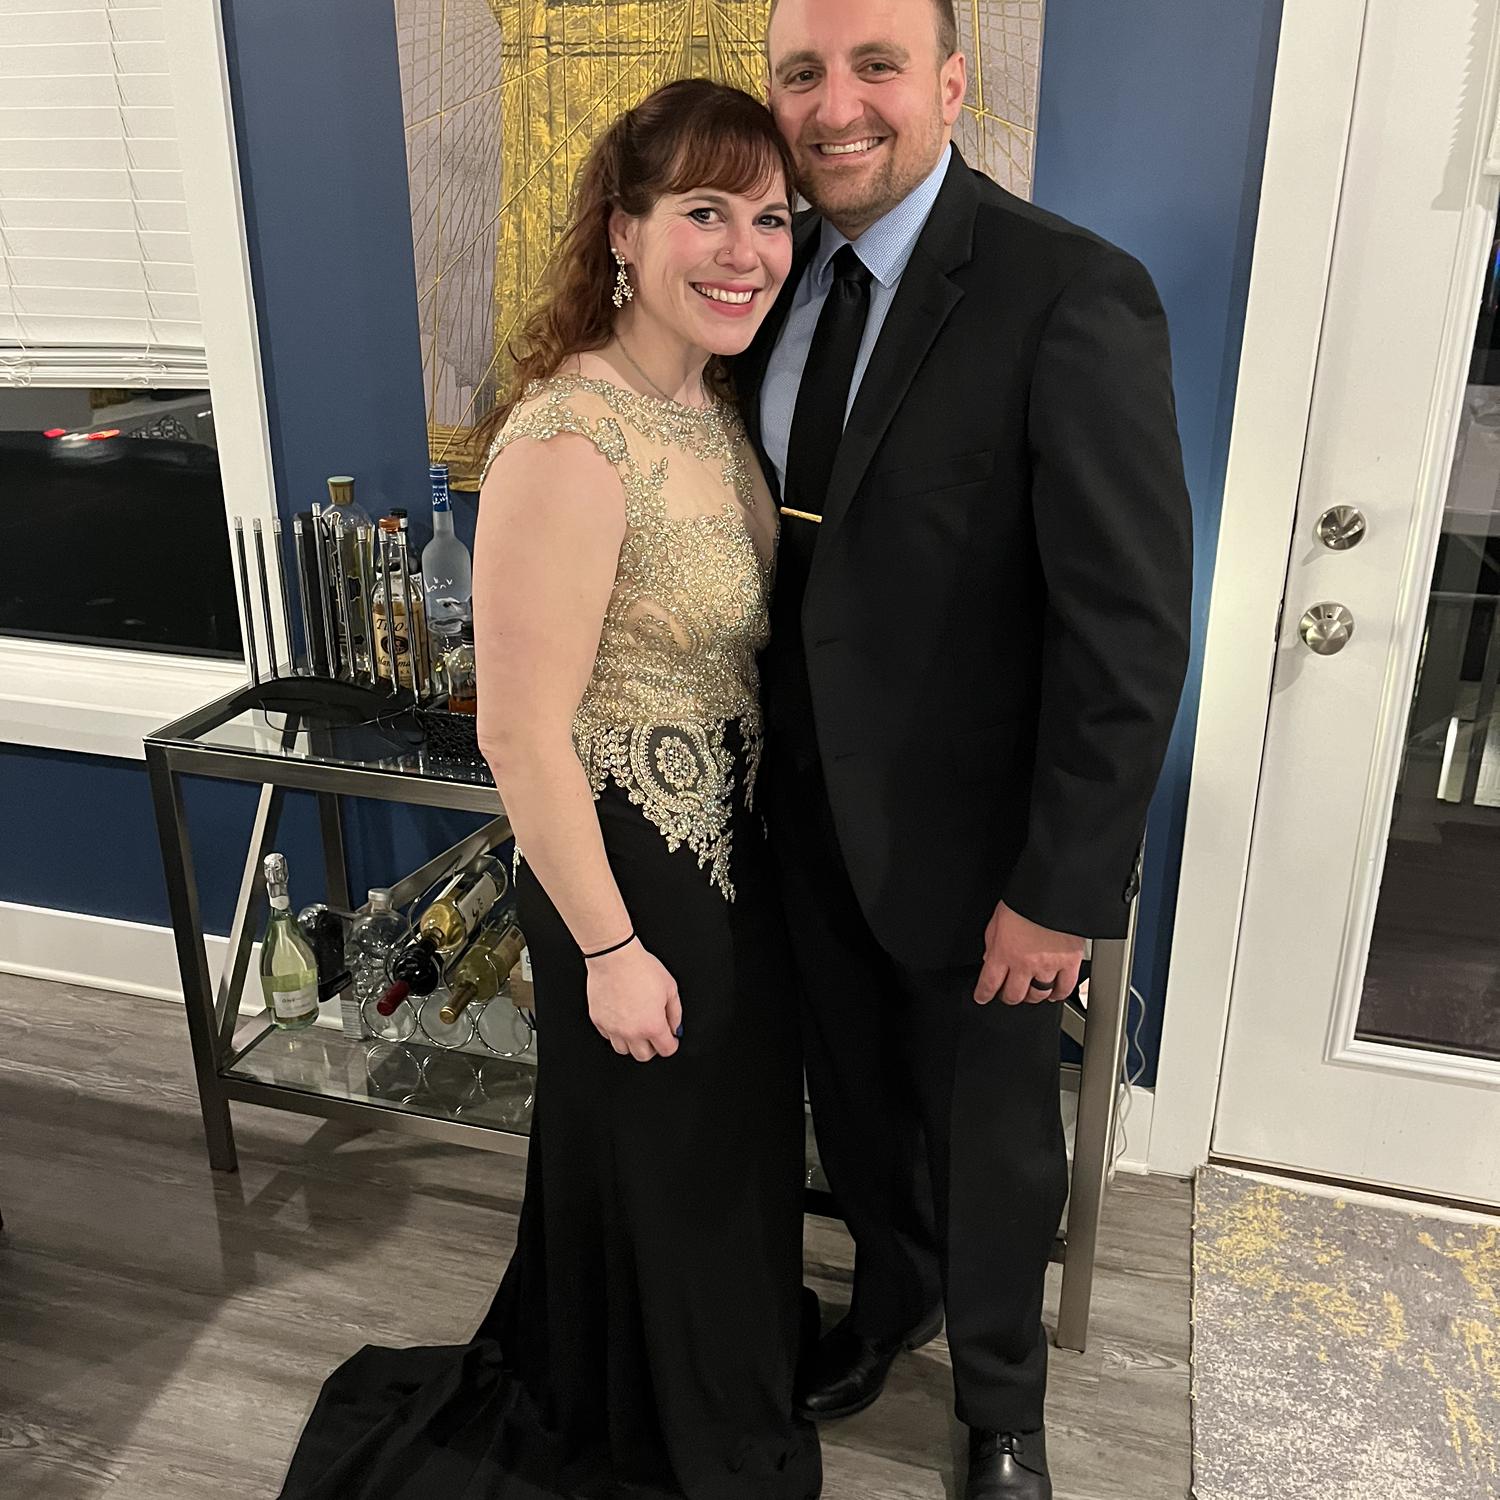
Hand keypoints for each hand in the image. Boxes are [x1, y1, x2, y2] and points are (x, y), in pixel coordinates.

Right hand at [586, 939, 682, 1060]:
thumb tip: (674, 1027)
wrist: (614, 957)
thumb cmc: (641, 968)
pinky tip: (622, 1019)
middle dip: (652, 1048)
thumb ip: (675, 1012)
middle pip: (643, 1056)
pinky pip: (608, 1036)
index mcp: (652, 1025)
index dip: (671, 1044)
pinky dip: (616, 1032)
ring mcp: (613, 1028)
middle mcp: (631, 1031)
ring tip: (636, 1028)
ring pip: (623, 1050)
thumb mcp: (670, 988)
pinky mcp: (599, 1021)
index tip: (670, 1040)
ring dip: (632, 1043)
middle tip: (654, 1035)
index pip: (666, 1050)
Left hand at [974, 901, 1084, 1005]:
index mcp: (1003, 952)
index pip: (989, 983)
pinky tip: (1054, 993)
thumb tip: (990, 958)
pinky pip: (1065, 988)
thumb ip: (993, 942)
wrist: (1054, 889)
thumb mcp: (997, 918)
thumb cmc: (1025, 898)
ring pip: (1038, 994)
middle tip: (1008, 994)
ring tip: (1031, 992)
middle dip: (1008, 997)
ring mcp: (1048, 965)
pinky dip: (1058, 994)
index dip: (983, 994)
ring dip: (1032, 996)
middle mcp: (1024, 963)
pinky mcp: (1069, 962)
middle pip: (1014, 995)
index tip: (983, 997)